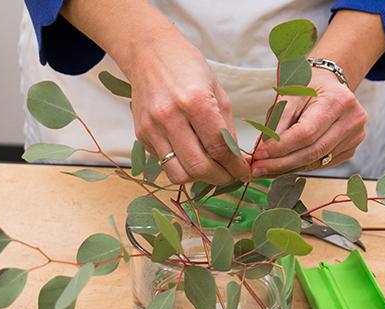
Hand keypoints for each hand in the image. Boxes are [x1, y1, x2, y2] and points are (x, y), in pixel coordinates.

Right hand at [60, 0, 250, 184]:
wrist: (149, 53)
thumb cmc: (188, 69)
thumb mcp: (218, 92)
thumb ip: (226, 129)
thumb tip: (235, 160)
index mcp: (195, 102)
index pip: (219, 149)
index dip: (235, 167)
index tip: (243, 173)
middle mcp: (170, 117)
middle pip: (198, 168)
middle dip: (219, 178)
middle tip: (229, 175)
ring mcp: (152, 128)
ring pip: (178, 174)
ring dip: (198, 177)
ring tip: (209, 167)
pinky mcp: (141, 134)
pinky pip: (165, 163)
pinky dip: (181, 165)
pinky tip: (190, 153)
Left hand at [250, 69, 366, 177]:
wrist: (329, 84)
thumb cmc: (309, 85)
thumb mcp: (289, 95)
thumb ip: (277, 123)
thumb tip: (262, 152)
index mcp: (339, 100)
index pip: (306, 133)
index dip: (281, 147)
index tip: (259, 155)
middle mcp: (352, 120)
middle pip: (313, 151)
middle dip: (281, 163)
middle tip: (257, 168)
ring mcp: (354, 137)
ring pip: (316, 161)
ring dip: (287, 168)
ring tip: (265, 169)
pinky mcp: (350, 149)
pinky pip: (321, 163)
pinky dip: (299, 166)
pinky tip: (282, 166)